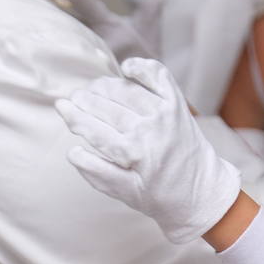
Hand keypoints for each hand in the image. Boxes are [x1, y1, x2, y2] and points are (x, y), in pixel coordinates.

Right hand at [56, 57, 240, 243]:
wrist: (202, 192)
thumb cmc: (160, 196)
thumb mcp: (126, 194)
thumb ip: (98, 174)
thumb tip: (73, 152)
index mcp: (135, 154)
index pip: (94, 129)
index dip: (74, 116)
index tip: (61, 107)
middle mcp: (150, 129)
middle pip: (106, 106)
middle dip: (84, 100)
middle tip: (73, 99)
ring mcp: (165, 113)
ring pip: (125, 89)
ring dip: (104, 86)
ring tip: (92, 90)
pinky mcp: (178, 105)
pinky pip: (159, 76)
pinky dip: (142, 67)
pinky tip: (127, 68)